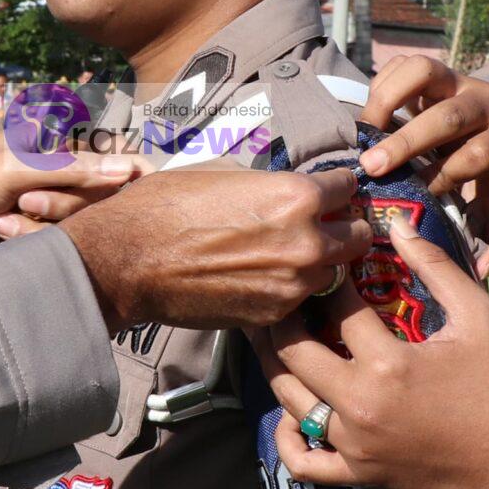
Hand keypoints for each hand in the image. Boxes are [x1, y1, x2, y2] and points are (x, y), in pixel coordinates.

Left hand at [0, 141, 142, 278]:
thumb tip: (128, 170)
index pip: (106, 158)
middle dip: (65, 201)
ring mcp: (47, 217)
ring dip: (42, 224)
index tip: (148, 180)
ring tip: (2, 221)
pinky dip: (31, 240)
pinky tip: (0, 235)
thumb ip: (69, 168)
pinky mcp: (38, 248)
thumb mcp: (12, 169)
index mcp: (47, 151)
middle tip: (25, 201)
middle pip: (98, 196)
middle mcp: (53, 182)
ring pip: (81, 226)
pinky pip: (59, 248)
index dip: (128, 170)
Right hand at [56, 166, 370, 334]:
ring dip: (321, 263)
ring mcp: (292, 284)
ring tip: (292, 256)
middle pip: (358, 236)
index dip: (339, 186)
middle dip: (346, 227)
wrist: (129, 260)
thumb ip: (270, 184)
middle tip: (327, 225)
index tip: (334, 189)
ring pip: (334, 272)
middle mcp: (306, 242)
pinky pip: (300, 299)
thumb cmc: (167, 206)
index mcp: (296, 196)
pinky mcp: (273, 315)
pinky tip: (264, 278)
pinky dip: (291, 289)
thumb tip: (288, 190)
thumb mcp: (224, 173)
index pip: (347, 187)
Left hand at [255, 210, 488, 488]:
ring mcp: (355, 444)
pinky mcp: (358, 472)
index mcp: (390, 364)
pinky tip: (291, 413)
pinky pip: (302, 462)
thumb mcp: (478, 314)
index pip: (337, 309)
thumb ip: (435, 265)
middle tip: (283, 297)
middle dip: (281, 318)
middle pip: (292, 353)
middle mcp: (361, 405)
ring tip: (274, 338)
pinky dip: (287, 439)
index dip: (329, 281)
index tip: (330, 267)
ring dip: (274, 365)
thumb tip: (398, 223)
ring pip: (287, 400)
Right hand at [356, 55, 488, 276]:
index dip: (447, 175)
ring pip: (425, 71)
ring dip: (389, 99)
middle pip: (449, 115)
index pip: (478, 154)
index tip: (418, 196)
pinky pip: (404, 64)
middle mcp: (485, 104)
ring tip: (364, 133)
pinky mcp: (434, 71)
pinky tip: (368, 119)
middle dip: (408, 141)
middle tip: (372, 168)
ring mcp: (458, 80)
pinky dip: (382, 85)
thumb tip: (485, 271)